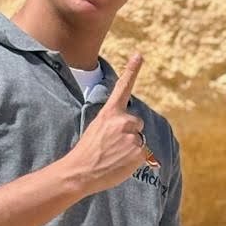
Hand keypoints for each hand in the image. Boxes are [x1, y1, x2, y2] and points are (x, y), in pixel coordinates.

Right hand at [66, 55, 150, 192]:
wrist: (81, 171)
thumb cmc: (88, 152)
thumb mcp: (97, 128)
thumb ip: (114, 123)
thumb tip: (131, 128)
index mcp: (110, 113)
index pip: (123, 88)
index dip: (132, 70)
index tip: (139, 54)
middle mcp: (123, 121)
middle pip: (136, 122)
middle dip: (130, 132)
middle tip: (114, 145)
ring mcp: (132, 136)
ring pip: (140, 139)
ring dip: (131, 147)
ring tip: (115, 156)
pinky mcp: (139, 152)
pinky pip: (144, 154)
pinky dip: (135, 159)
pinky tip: (121, 163)